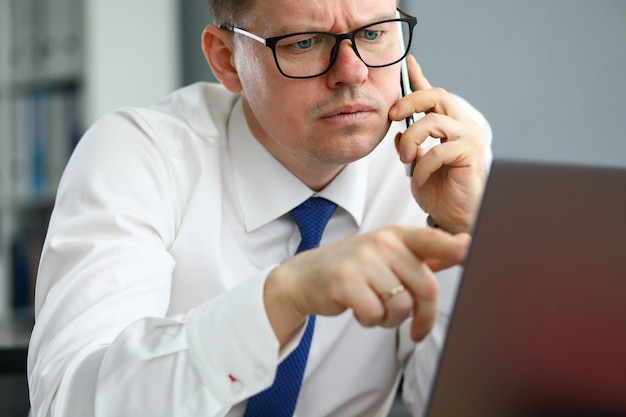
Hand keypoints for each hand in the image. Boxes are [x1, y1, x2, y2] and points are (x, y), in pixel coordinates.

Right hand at [264, 226, 470, 343]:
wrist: (305, 276)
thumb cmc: (354, 268)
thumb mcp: (388, 254)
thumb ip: (425, 254)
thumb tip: (464, 248)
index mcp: (396, 236)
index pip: (431, 239)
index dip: (453, 246)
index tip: (471, 249)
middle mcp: (382, 244)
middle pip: (425, 288)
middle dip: (424, 318)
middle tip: (417, 331)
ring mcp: (363, 261)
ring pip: (401, 306)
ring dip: (392, 320)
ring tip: (377, 310)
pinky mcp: (345, 282)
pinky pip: (375, 315)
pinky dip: (370, 322)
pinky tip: (359, 310)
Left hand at [389, 55, 486, 233]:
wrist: (454, 219)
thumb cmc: (439, 193)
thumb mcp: (416, 165)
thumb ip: (410, 145)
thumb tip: (397, 131)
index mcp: (449, 125)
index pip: (433, 96)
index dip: (419, 78)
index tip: (407, 62)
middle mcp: (462, 126)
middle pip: (436, 96)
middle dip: (409, 101)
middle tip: (392, 115)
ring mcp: (469, 138)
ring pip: (433, 121)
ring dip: (412, 139)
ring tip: (406, 159)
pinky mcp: (471, 154)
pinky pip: (438, 151)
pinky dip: (422, 166)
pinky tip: (419, 179)